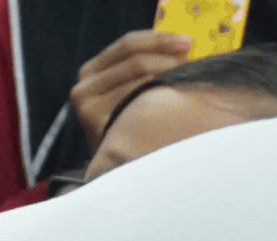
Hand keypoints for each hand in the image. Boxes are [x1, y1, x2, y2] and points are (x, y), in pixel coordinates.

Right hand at [70, 30, 191, 146]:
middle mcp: (83, 86)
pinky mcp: (94, 121)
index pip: (127, 44)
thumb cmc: (127, 125)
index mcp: (90, 71)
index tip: (187, 42)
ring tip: (189, 79)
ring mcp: (86, 104)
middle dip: (167, 55)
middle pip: (133, 58)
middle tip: (193, 59)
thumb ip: (143, 66)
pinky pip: (135, 97)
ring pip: (137, 76)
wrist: (111, 166)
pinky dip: (157, 94)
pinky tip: (174, 99)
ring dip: (168, 74)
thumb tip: (183, 46)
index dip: (159, 39)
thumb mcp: (128, 89)